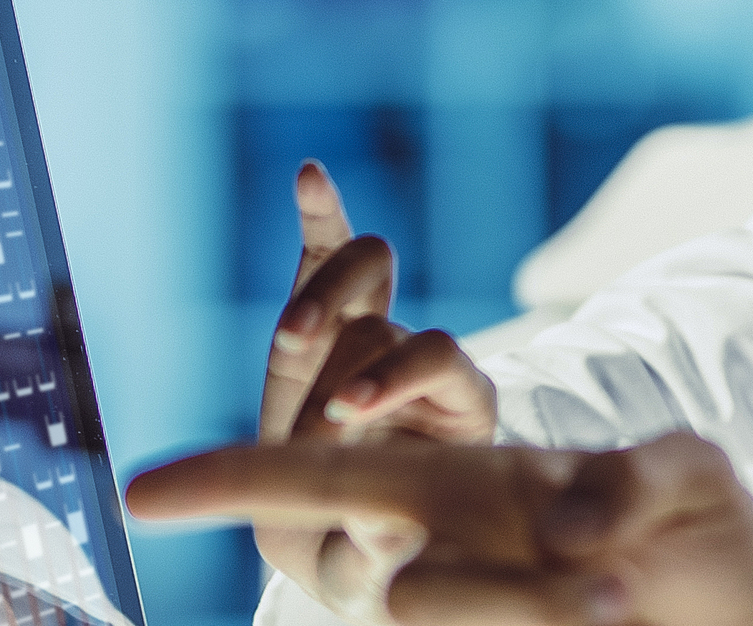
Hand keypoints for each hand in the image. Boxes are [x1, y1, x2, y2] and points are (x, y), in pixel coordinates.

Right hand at [129, 432, 752, 625]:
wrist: (744, 609)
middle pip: (414, 591)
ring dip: (558, 618)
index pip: (328, 471)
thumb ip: (635, 485)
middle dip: (513, 602)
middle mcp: (449, 552)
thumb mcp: (694, 477)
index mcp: (464, 480)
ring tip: (630, 603)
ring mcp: (476, 608)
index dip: (233, 478)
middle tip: (617, 593)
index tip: (140, 490)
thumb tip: (556, 530)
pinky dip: (553, 625)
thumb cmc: (701, 524)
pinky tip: (607, 610)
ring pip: (449, 618)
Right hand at [261, 163, 499, 613]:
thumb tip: (393, 533)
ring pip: (360, 277)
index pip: (438, 359)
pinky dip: (320, 218)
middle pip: (394, 315)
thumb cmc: (366, 567)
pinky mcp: (326, 317)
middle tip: (313, 388)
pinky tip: (310, 176)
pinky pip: (326, 253)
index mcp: (462, 409)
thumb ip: (381, 557)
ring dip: (319, 301)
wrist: (343, 547)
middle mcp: (424, 360)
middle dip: (345, 350)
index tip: (344, 418)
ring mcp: (375, 332)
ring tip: (290, 339)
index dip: (393, 380)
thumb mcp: (371, 575)